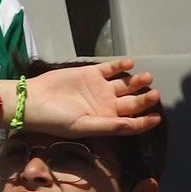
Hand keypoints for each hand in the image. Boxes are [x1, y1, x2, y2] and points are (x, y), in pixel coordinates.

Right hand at [16, 59, 160, 139]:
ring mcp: (100, 88)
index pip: (130, 123)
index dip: (144, 122)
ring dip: (136, 81)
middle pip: (131, 102)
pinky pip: (111, 69)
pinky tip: (129, 64)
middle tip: (154, 94)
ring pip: (125, 84)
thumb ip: (108, 126)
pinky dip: (121, 66)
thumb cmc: (56, 119)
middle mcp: (106, 105)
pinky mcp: (92, 73)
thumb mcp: (82, 126)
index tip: (157, 118)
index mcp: (104, 121)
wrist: (33, 100)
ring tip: (146, 77)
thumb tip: (132, 126)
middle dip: (144, 99)